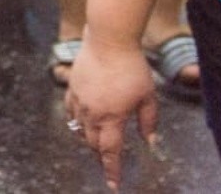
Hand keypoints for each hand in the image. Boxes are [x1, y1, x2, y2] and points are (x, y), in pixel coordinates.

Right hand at [66, 37, 159, 190]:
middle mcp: (92, 112)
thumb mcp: (148, 97)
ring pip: (79, 128)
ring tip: (96, 143)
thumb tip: (149, 141)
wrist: (109, 40)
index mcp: (112, 117)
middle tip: (109, 162)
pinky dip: (75, 120)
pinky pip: (70, 111)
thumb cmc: (133, 68)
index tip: (113, 185)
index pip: (110, 151)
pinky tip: (80, 121)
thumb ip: (148, 121)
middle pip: (92, 142)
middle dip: (101, 155)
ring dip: (88, 139)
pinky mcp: (72, 87)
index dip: (112, 169)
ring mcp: (79, 99)